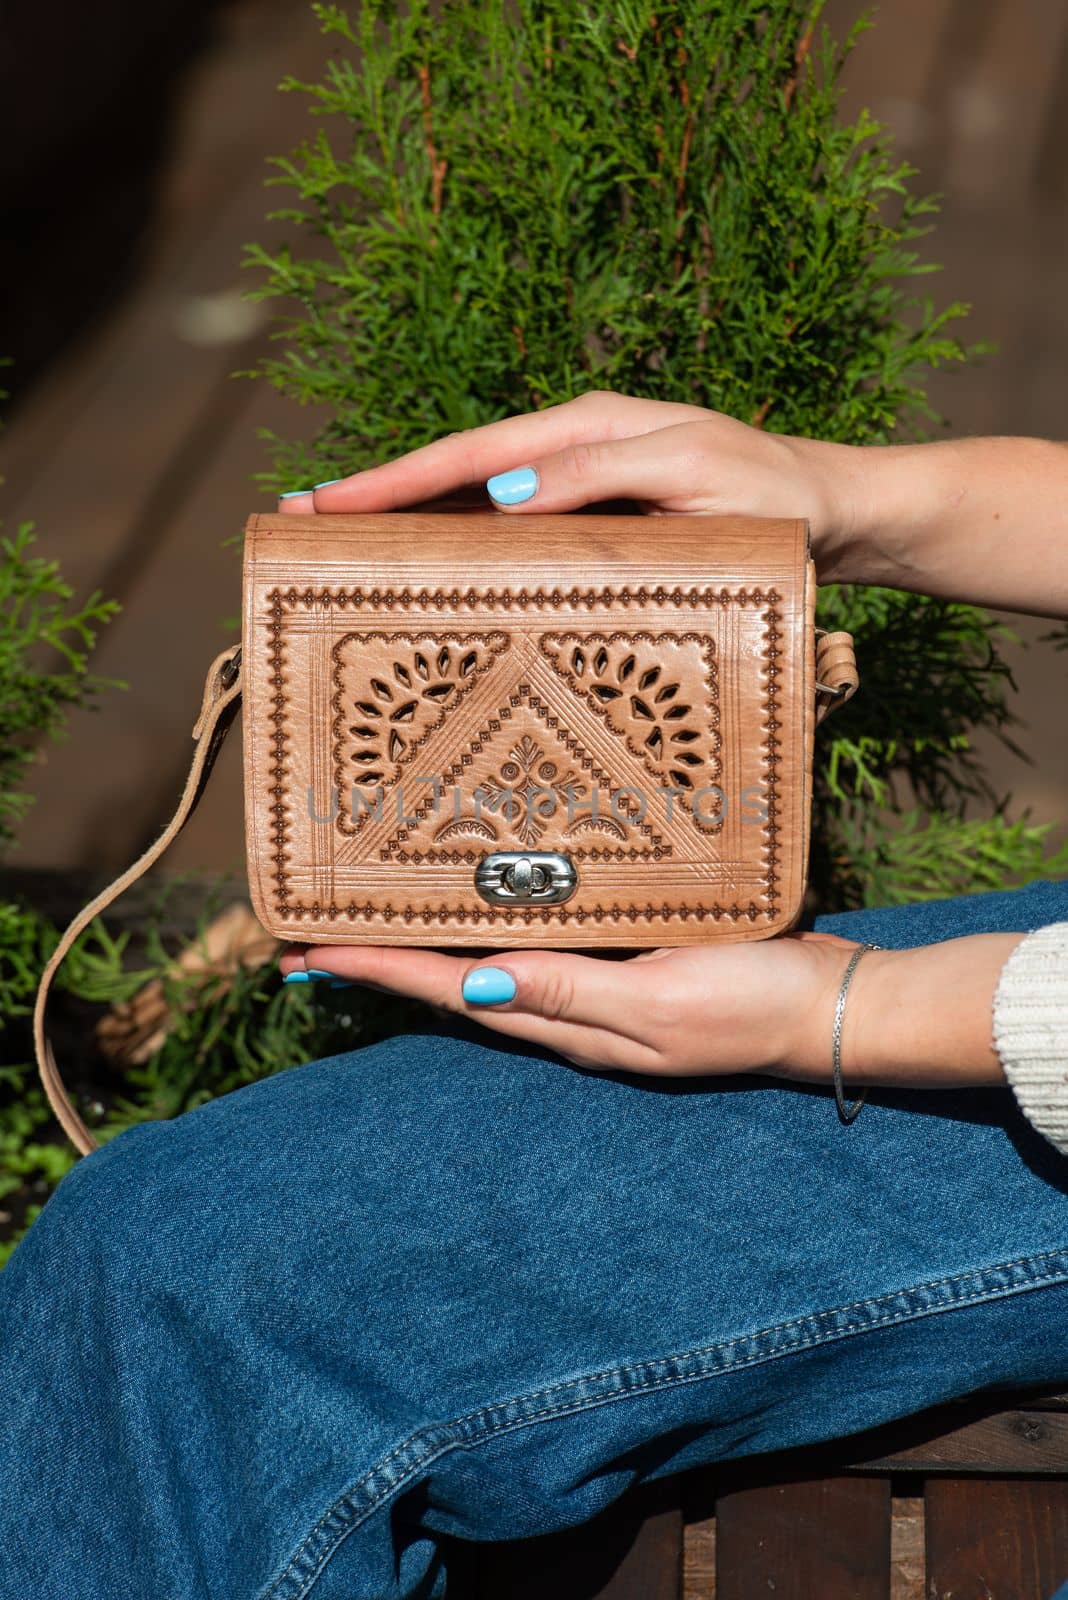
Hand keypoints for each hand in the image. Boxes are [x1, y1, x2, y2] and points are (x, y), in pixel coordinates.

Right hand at [278, 388, 862, 581]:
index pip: (471, 452)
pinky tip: (433, 577)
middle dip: (377, 497)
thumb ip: (600, 474)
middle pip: (457, 475)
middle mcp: (575, 454)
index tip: (326, 500)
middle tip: (297, 521)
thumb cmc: (775, 496)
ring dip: (412, 527)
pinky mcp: (601, 530)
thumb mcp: (694, 475)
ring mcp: (584, 493)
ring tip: (341, 550)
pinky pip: (518, 539)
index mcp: (588, 428)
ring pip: (479, 508)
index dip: (394, 478)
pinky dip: (466, 552)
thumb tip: (503, 491)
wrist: (836, 519)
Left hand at [279, 934, 862, 1081]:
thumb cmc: (752, 1003)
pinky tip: (488, 903)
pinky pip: (545, 942)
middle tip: (313, 937)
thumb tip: (472, 989)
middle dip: (383, 961)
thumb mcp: (660, 1000)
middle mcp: (569, 1008)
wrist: (833, 1007)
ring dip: (428, 945)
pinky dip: (497, 925)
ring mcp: (600, 988)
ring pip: (492, 962)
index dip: (377, 973)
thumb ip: (570, 990)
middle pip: (454, 982)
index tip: (306, 956)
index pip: (449, 993)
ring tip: (372, 918)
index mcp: (566, 1020)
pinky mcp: (631, 960)